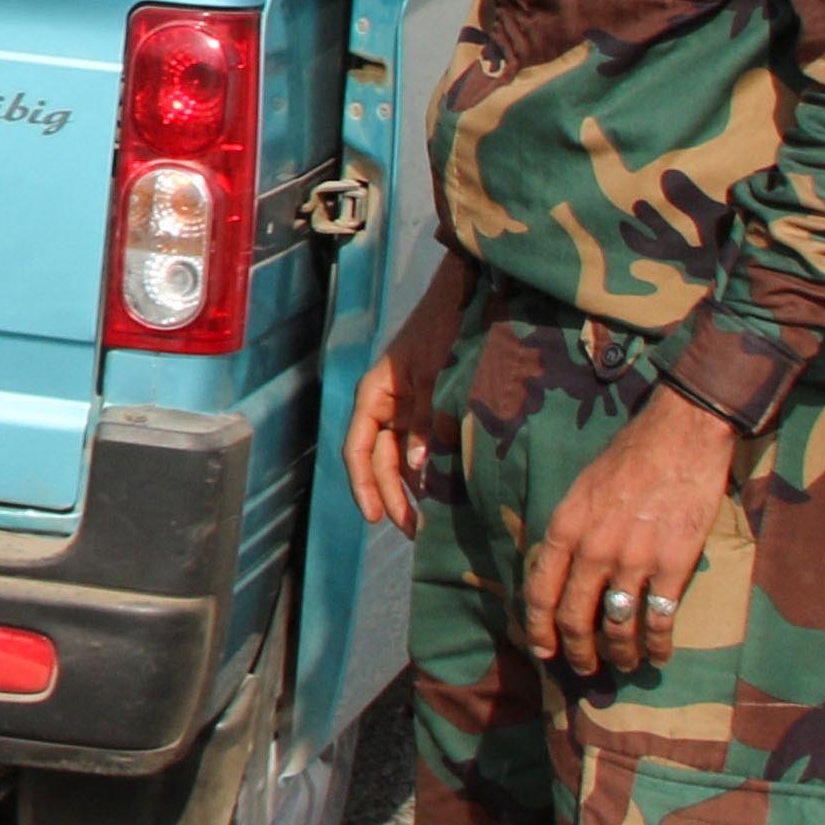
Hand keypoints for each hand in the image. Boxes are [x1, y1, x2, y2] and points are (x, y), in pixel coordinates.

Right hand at [341, 253, 465, 532]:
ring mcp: (408, 407)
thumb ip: (424, 420)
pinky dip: (429, 469)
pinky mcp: (431, 407)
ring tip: (427, 520)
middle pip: (379, 460)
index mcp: (375, 394)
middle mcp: (386, 404)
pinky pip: (423, 445)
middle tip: (412, 530)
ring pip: (401, 457)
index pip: (357, 449)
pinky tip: (442, 491)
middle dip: (391, 496)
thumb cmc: (444, 327)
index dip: (364, 485)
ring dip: (410, 488)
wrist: (467, 294)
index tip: (375, 517)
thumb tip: (418, 468)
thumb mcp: (434, 374)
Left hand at [522, 387, 740, 678]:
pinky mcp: (673, 565)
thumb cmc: (629, 457)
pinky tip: (659, 654)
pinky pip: (659, 619)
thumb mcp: (580, 489)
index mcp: (564, 527)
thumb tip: (561, 567)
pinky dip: (657, 644)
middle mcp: (592, 549)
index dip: (539, 628)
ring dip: (618, 653)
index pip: (539, 591)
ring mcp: (633, 559)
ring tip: (622, 665)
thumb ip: (570, 530)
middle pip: (575, 617)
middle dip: (576, 651)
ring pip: (617, 625)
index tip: (543, 649)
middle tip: (583, 668)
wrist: (680, 436)